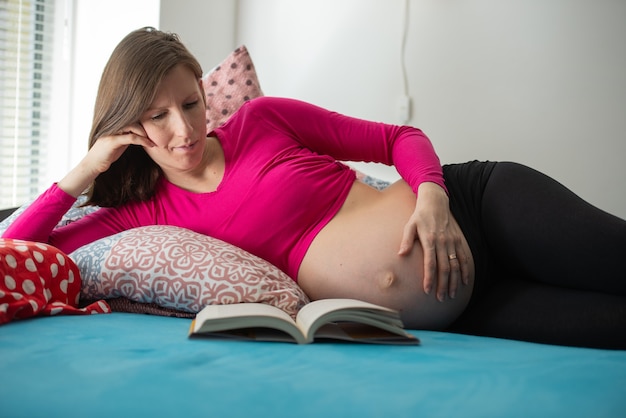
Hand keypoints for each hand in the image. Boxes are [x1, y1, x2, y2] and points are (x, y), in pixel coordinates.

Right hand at [58, 124, 153, 196]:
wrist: (93, 164)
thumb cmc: (106, 155)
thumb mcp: (119, 144)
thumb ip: (127, 138)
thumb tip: (139, 135)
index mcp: (114, 126)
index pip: (131, 119)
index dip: (142, 123)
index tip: (152, 131)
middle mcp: (112, 127)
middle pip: (133, 120)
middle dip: (145, 127)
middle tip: (153, 136)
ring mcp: (112, 133)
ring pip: (133, 127)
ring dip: (145, 133)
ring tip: (152, 141)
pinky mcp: (112, 141)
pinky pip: (131, 137)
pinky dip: (142, 140)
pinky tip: (149, 144)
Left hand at [398, 182, 470, 300]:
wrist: (435, 202)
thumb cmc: (419, 216)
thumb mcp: (409, 226)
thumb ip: (406, 240)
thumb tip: (400, 254)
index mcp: (429, 240)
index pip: (430, 263)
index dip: (429, 278)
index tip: (427, 290)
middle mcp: (442, 242)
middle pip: (444, 268)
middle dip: (443, 285)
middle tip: (441, 298)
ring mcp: (452, 242)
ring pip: (455, 265)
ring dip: (455, 281)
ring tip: (452, 294)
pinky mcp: (458, 240)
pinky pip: (463, 257)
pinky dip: (464, 270)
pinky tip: (464, 281)